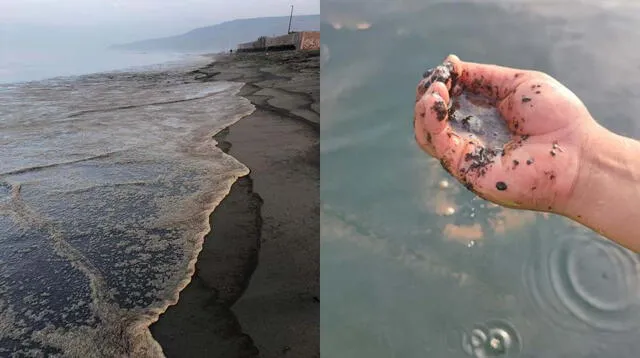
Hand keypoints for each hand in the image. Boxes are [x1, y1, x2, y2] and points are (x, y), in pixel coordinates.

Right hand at [414, 55, 598, 213]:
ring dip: (423, 108)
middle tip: (438, 80)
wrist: (577, 154)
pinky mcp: (464, 168)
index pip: (447, 101)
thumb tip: (451, 66)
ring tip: (436, 90)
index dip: (440, 83)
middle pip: (430, 117)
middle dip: (427, 94)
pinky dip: (430, 120)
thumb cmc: (557, 118)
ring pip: (426, 133)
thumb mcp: (517, 83)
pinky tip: (437, 101)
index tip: (446, 69)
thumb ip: (483, 77)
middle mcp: (470, 135)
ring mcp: (465, 153)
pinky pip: (436, 144)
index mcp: (482, 116)